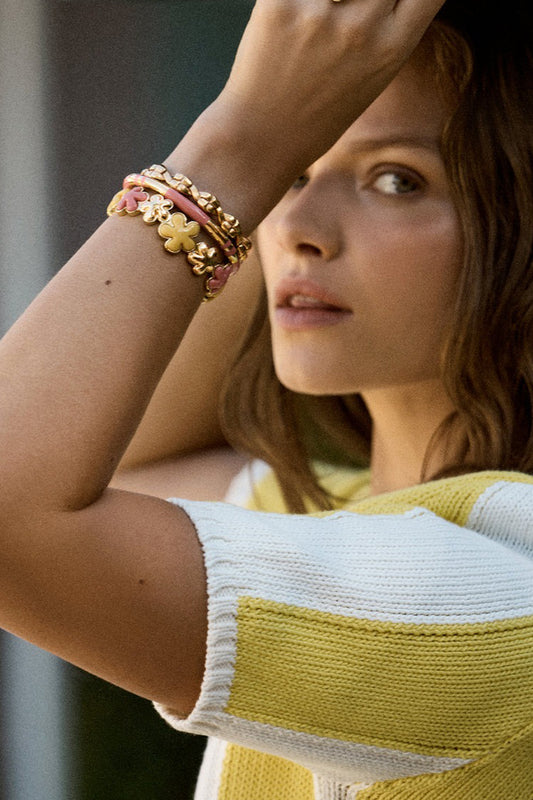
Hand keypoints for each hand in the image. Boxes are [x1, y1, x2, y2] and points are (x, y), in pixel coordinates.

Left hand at [219, 0, 445, 170]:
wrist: (262, 141)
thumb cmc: (314, 114)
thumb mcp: (370, 78)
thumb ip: (387, 28)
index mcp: (393, 48)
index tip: (392, 0)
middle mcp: (364, 29)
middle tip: (340, 16)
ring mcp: (322, 15)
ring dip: (327, 1)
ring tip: (316, 21)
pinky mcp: (279, 3)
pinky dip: (296, 1)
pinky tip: (293, 16)